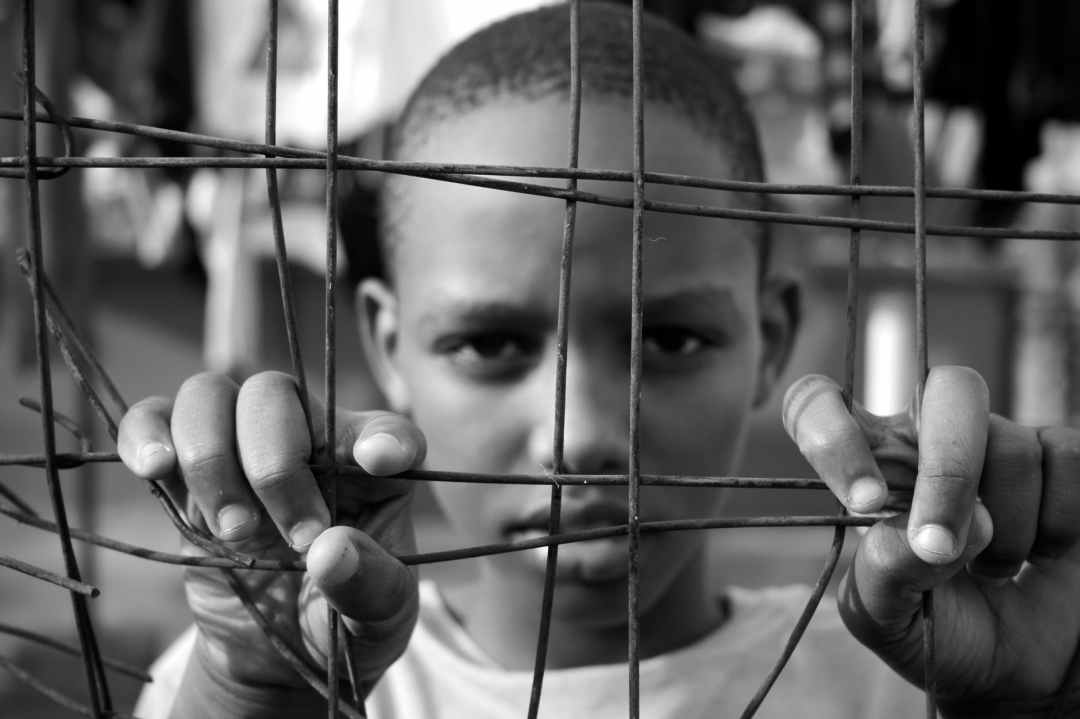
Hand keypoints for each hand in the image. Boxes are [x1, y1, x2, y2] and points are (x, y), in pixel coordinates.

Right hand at [117, 371, 425, 699]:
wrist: (279, 657)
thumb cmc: (343, 624)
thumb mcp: (379, 620)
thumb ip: (367, 586)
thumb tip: (329, 552)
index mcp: (375, 473)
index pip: (388, 430)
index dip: (385, 436)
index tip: (382, 462)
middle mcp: (311, 443)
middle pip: (275, 394)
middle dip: (275, 464)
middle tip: (295, 539)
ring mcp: (242, 449)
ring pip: (210, 396)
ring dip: (211, 458)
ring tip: (232, 531)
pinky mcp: (186, 473)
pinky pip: (153, 420)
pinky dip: (144, 433)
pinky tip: (154, 469)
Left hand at [783, 366, 1079, 716]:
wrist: (1024, 670)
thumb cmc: (940, 632)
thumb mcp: (887, 619)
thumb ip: (885, 573)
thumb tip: (933, 532)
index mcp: (869, 464)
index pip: (819, 402)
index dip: (832, 432)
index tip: (864, 500)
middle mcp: (930, 438)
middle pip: (944, 392)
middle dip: (950, 472)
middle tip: (942, 547)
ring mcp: (999, 443)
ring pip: (1009, 445)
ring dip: (1008, 527)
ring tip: (994, 568)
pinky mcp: (1061, 458)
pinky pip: (1065, 460)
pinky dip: (1057, 522)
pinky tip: (1042, 551)